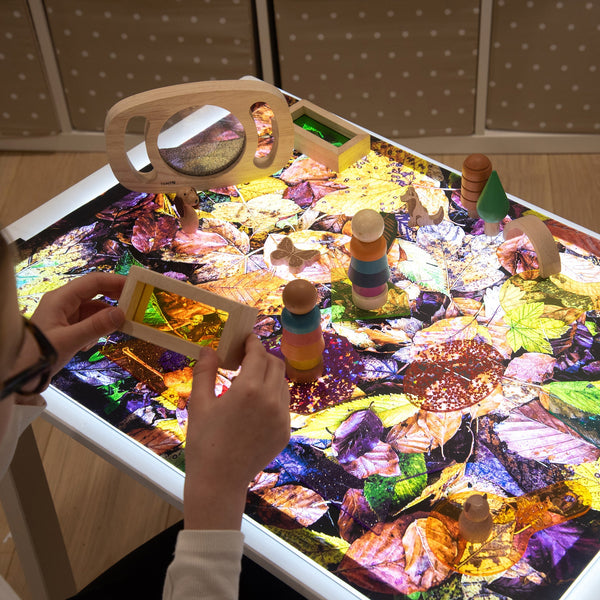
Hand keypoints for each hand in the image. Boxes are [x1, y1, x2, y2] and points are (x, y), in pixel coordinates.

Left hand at [30, 273, 125, 375]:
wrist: (21, 375)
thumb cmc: (39, 355)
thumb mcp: (70, 341)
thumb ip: (96, 327)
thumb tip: (122, 314)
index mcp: (60, 299)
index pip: (93, 282)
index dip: (115, 281)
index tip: (135, 286)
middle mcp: (63, 303)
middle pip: (95, 293)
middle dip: (115, 298)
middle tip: (134, 305)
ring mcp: (65, 315)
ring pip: (94, 309)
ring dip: (106, 319)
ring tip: (117, 329)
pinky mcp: (67, 327)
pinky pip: (89, 322)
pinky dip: (96, 330)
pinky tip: (91, 344)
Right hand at [184, 335, 289, 529]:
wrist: (219, 481)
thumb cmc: (204, 441)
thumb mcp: (199, 403)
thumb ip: (205, 371)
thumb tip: (208, 349)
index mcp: (249, 389)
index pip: (258, 353)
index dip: (252, 342)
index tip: (245, 339)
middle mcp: (271, 400)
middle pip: (275, 364)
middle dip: (262, 356)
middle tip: (246, 358)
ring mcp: (282, 417)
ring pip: (282, 383)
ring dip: (269, 375)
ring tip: (250, 380)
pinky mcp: (286, 431)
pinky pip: (284, 403)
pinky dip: (273, 395)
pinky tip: (256, 403)